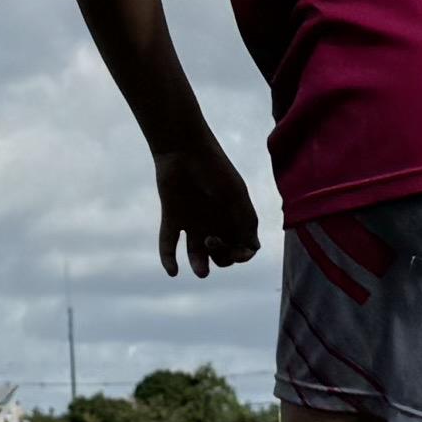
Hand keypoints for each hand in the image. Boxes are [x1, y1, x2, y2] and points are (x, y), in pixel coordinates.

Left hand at [150, 133, 260, 277]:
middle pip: (221, 254)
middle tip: (212, 239)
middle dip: (221, 256)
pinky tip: (172, 272)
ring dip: (199, 265)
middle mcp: (214, 222)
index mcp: (234, 217)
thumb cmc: (215, 168)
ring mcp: (192, 222)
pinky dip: (168, 260)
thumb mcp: (236, 195)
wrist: (184, 148)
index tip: (239, 252)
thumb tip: (252, 249)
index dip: (243, 255)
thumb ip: (245, 221)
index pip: (243, 247)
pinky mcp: (171, 218)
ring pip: (196, 254)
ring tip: (200, 270)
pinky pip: (168, 245)